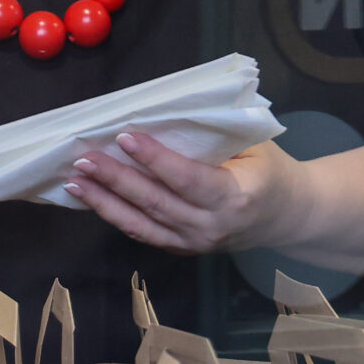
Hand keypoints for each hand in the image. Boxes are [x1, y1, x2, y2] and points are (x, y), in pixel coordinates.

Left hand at [63, 131, 297, 253]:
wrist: (288, 215)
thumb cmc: (268, 169)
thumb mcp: (253, 145)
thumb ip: (212, 136)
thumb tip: (159, 114)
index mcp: (235, 197)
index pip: (186, 178)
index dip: (154, 159)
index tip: (125, 136)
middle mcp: (211, 227)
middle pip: (155, 203)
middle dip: (116, 179)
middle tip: (85, 157)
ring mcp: (195, 243)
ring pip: (141, 224)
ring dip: (104, 202)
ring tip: (76, 181)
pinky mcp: (182, 249)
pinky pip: (143, 233)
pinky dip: (115, 216)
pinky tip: (92, 198)